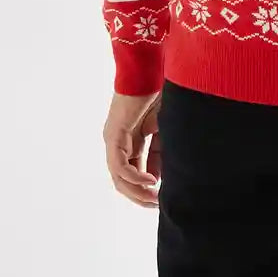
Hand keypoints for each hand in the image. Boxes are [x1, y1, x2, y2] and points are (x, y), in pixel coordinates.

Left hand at [103, 90, 162, 207]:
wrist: (149, 70)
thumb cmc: (158, 93)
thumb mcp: (162, 130)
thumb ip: (159, 153)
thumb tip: (156, 179)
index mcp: (131, 142)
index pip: (135, 173)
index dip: (147, 189)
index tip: (163, 198)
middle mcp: (118, 143)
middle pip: (123, 181)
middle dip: (140, 197)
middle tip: (157, 206)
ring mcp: (114, 140)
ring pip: (119, 178)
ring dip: (136, 192)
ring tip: (154, 199)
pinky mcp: (114, 135)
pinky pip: (120, 165)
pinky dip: (134, 177)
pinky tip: (151, 181)